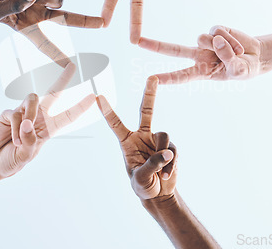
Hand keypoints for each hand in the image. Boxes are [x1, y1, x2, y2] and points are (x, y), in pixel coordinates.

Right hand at [0, 63, 94, 177]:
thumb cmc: (11, 161)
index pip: (68, 116)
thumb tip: (28, 123)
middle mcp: (38, 118)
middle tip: (73, 66)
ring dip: (29, 117)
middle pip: (53, 94)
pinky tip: (13, 139)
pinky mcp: (8, 114)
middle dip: (63, 79)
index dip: (80, 106)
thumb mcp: (25, 156)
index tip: (93, 96)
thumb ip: (30, 141)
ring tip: (20, 139)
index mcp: (48, 129)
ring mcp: (23, 113)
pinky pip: (15, 113)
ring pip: (33, 100)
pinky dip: (15, 128)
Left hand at [96, 76, 177, 200]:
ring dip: (163, 156)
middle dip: (150, 94)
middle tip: (152, 77)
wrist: (159, 194)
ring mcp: (156, 140)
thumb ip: (153, 164)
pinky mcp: (170, 147)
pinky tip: (167, 175)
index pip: (115, 124)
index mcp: (127, 142)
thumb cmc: (142, 186)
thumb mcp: (141, 178)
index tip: (98, 96)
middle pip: (146, 111)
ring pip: (163, 136)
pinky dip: (171, 164)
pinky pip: (173, 149)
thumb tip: (168, 151)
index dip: (107, 111)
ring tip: (160, 173)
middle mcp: (141, 136)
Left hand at [138, 26, 262, 82]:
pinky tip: (238, 45)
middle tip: (137, 42)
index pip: (180, 76)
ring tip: (237, 53)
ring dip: (222, 46)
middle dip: (156, 45)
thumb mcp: (240, 72)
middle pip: (174, 50)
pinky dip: (231, 39)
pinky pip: (217, 31)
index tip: (152, 79)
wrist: (256, 56)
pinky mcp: (215, 29)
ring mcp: (206, 42)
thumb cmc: (244, 69)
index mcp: (200, 72)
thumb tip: (215, 41)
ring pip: (202, 39)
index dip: (167, 78)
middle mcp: (198, 56)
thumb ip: (230, 60)